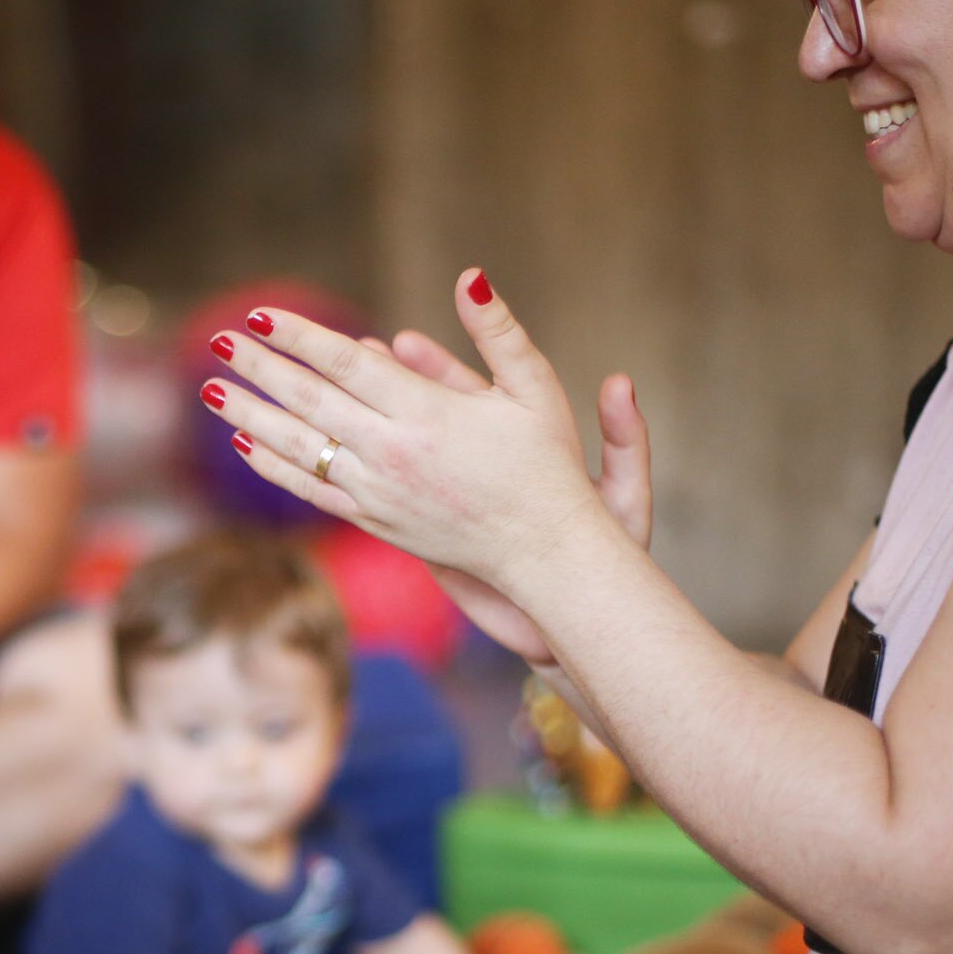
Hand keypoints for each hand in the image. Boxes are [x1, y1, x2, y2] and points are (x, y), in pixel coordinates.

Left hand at [202, 273, 628, 617]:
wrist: (543, 550)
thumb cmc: (546, 463)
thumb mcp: (534, 388)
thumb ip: (498, 331)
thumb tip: (470, 275)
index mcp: (428, 414)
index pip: (346, 364)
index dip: (300, 337)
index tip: (261, 314)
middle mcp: (393, 453)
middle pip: (309, 401)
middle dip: (259, 367)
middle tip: (218, 338)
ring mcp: (378, 491)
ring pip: (299, 447)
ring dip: (249, 415)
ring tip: (209, 388)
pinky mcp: (373, 521)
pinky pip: (311, 489)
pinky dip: (273, 465)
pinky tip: (243, 443)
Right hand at [359, 331, 652, 667]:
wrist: (582, 610)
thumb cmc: (607, 551)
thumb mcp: (624, 492)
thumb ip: (625, 438)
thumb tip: (620, 381)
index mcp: (521, 446)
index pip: (472, 394)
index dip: (439, 368)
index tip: (405, 343)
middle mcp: (482, 466)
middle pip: (426, 416)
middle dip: (388, 386)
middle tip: (352, 355)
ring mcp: (454, 500)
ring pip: (402, 456)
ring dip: (367, 430)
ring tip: (327, 399)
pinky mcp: (436, 537)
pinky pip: (394, 500)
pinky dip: (363, 481)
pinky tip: (330, 463)